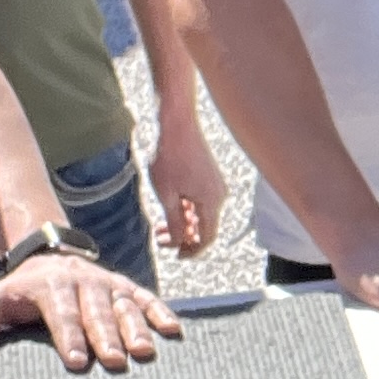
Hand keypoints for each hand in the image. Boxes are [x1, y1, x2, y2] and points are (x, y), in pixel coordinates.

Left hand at [0, 249, 180, 371]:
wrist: (47, 253)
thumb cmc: (22, 289)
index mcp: (51, 285)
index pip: (62, 313)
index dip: (70, 337)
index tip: (78, 361)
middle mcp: (82, 281)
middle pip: (96, 311)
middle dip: (106, 336)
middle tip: (115, 361)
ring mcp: (106, 282)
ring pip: (123, 305)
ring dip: (136, 328)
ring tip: (144, 352)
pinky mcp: (124, 285)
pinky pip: (144, 297)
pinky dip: (159, 311)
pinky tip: (172, 330)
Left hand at [150, 109, 227, 257]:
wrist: (175, 122)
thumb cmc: (169, 156)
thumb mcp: (167, 195)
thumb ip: (175, 223)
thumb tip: (180, 243)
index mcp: (212, 202)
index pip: (207, 238)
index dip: (192, 251)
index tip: (175, 255)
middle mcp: (219, 195)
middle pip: (205, 227)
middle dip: (183, 237)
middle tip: (160, 239)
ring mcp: (215, 184)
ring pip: (201, 214)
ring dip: (183, 223)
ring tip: (160, 225)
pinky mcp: (209, 176)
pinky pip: (201, 201)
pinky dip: (186, 209)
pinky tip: (169, 206)